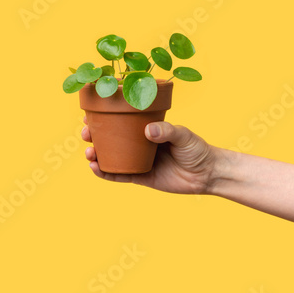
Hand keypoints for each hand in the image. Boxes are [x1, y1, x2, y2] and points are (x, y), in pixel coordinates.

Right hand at [81, 117, 217, 194]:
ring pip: (110, 157)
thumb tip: (147, 131)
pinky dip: (105, 173)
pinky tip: (94, 168)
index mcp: (145, 129)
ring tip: (89, 152)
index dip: (103, 118)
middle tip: (86, 133)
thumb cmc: (197, 149)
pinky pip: (119, 175)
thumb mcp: (183, 135)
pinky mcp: (141, 177)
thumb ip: (166, 131)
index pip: (120, 121)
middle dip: (94, 135)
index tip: (89, 115)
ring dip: (95, 154)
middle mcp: (138, 144)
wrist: (207, 173)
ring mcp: (138, 161)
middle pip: (110, 139)